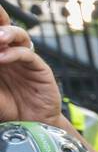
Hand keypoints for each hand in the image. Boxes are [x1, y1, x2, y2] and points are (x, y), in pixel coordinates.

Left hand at [0, 11, 63, 125]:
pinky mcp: (40, 68)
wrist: (31, 126)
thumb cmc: (8, 108)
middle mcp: (10, 52)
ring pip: (19, 35)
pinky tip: (3, 57)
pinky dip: (15, 53)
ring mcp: (25, 59)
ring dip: (6, 32)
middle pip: (4, 26)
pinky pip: (28, 55)